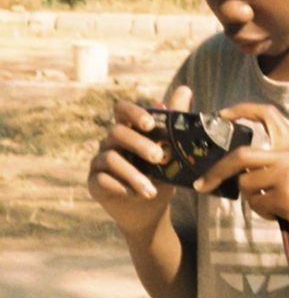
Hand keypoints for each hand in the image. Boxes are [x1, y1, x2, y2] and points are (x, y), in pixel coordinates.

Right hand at [89, 85, 191, 235]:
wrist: (151, 208)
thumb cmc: (163, 174)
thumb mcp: (174, 150)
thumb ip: (175, 121)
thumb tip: (184, 89)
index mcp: (130, 129)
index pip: (121, 109)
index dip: (132, 112)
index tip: (150, 124)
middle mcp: (111, 142)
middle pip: (117, 132)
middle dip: (140, 144)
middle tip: (161, 158)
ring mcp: (100, 161)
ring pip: (111, 158)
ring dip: (134, 174)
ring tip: (152, 189)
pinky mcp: (94, 182)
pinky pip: (102, 179)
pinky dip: (123, 187)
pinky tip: (139, 195)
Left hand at [198, 102, 288, 248]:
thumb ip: (274, 162)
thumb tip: (235, 170)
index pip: (268, 114)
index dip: (243, 109)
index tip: (222, 114)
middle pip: (241, 155)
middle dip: (216, 171)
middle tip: (202, 184)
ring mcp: (288, 173)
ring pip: (245, 184)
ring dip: (252, 199)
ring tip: (275, 203)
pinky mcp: (286, 195)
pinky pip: (256, 204)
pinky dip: (263, 212)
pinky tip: (282, 212)